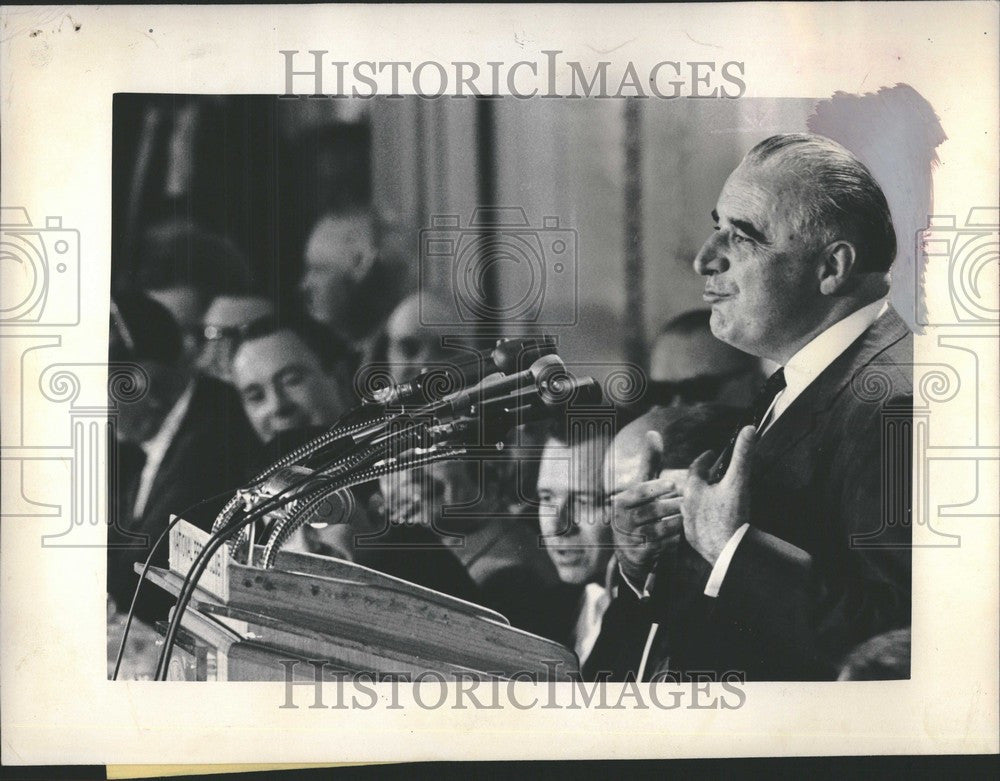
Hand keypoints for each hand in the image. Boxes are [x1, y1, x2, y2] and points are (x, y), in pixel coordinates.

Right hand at [611, 431, 682, 584]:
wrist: (629, 548)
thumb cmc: (640, 508)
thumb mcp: (641, 486)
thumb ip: (649, 462)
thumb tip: (653, 432)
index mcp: (622, 501)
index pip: (639, 492)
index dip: (657, 487)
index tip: (674, 484)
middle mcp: (622, 520)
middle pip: (654, 510)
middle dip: (673, 506)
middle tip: (691, 502)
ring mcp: (631, 538)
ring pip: (661, 529)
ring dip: (678, 522)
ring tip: (691, 516)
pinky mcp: (640, 555)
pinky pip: (664, 546)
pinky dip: (676, 539)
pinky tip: (685, 533)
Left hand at [682, 425, 755, 564]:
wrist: (727, 551)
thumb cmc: (731, 514)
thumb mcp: (738, 482)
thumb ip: (742, 455)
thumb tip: (749, 430)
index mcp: (693, 489)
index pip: (696, 468)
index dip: (705, 459)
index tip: (711, 454)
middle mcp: (686, 505)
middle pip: (692, 487)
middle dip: (702, 480)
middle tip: (713, 475)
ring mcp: (688, 524)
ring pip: (692, 506)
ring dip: (701, 500)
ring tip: (712, 497)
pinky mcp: (693, 539)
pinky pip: (695, 524)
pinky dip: (702, 518)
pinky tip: (711, 520)